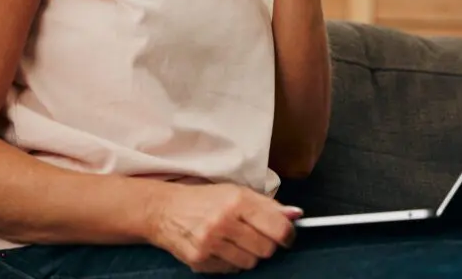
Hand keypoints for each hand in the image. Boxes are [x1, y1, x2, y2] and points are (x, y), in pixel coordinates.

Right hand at [149, 182, 300, 273]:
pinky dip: (231, 261)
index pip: (277, 227)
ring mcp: (210, 244)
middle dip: (266, 244)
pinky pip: (230, 269)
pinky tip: (221, 247)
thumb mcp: (237, 192)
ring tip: (236, 240)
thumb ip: (269, 205)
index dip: (287, 235)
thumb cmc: (206, 199)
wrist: (165, 210)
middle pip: (266, 249)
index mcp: (237, 201)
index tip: (287, 236)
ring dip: (248, 254)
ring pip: (249, 262)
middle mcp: (223, 222)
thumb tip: (296, 215)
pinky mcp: (200, 260)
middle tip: (256, 236)